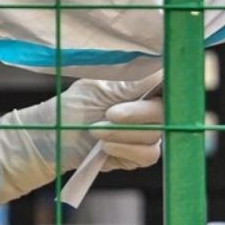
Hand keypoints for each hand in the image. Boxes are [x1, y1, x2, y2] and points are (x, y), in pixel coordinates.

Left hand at [0, 75, 165, 202]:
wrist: (53, 139)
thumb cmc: (72, 108)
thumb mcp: (99, 89)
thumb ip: (133, 83)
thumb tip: (162, 69)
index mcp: (143, 85)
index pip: (170, 82)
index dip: (171, 84)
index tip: (158, 86)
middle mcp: (151, 109)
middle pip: (166, 111)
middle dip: (136, 114)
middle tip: (109, 114)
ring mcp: (148, 133)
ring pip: (155, 135)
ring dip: (123, 134)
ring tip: (95, 130)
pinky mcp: (140, 155)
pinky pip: (148, 154)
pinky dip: (126, 149)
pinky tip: (105, 147)